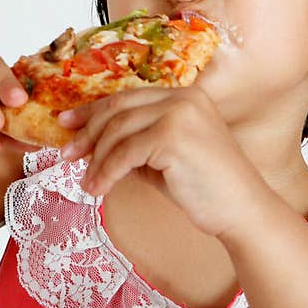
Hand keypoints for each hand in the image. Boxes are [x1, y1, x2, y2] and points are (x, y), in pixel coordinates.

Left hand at [57, 85, 265, 237]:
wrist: (241, 211)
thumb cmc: (203, 189)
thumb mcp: (162, 159)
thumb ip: (134, 144)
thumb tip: (90, 143)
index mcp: (183, 96)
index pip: (127, 97)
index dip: (93, 110)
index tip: (68, 123)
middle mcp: (182, 98)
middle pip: (118, 108)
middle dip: (87, 132)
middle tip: (66, 154)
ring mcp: (179, 114)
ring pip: (117, 131)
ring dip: (95, 159)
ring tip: (85, 182)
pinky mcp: (174, 137)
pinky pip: (125, 153)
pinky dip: (106, 172)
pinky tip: (98, 189)